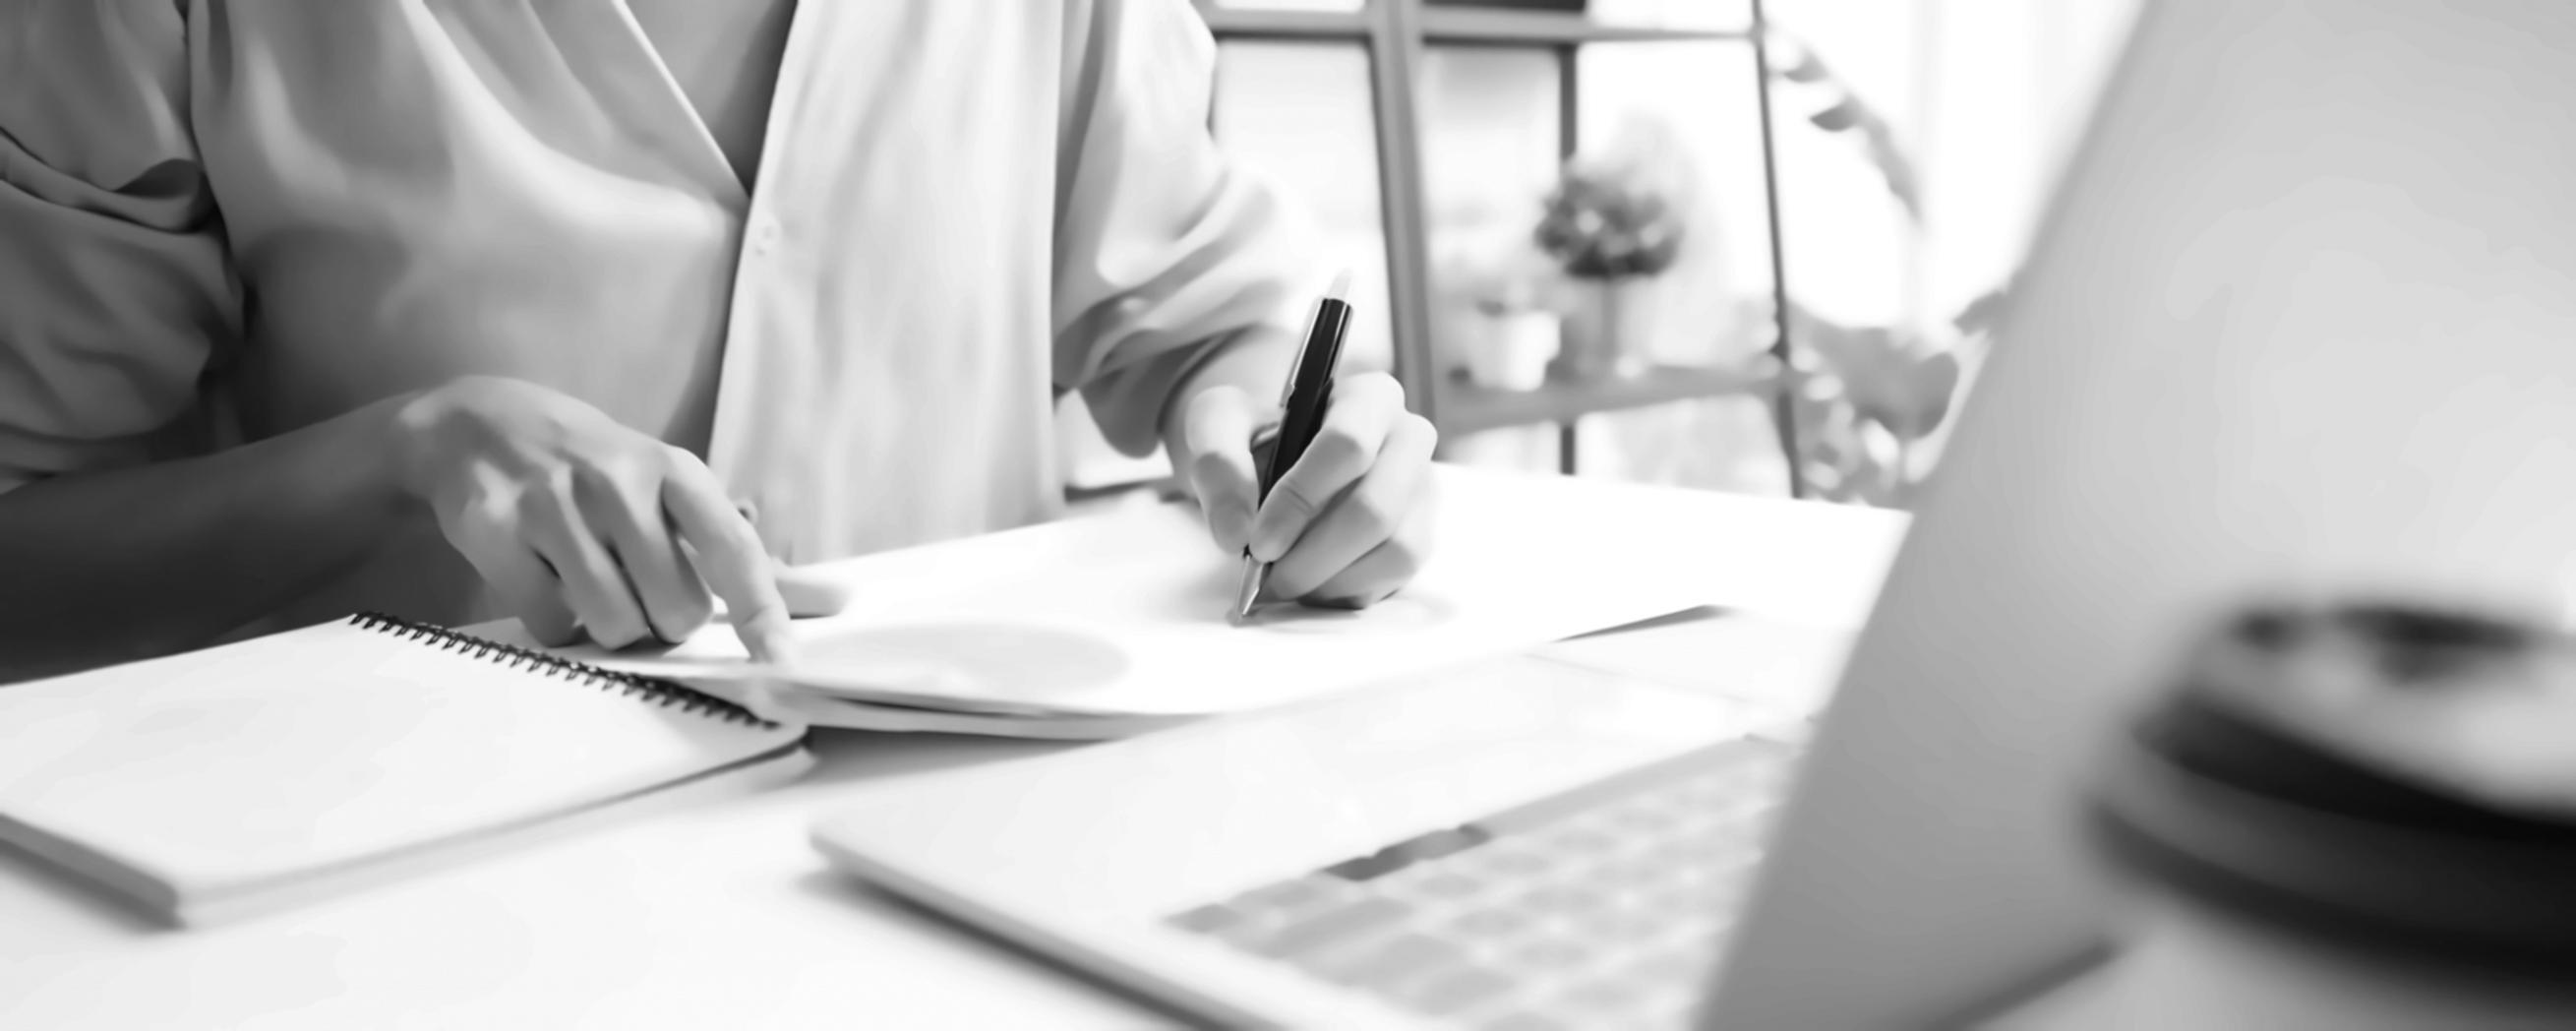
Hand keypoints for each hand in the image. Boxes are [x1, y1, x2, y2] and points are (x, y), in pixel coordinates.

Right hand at [389, 376, 841, 659]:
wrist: (477, 423)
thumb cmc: (596, 468)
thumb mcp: (669, 487)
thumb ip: (741, 551)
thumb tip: (834, 599)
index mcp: (675, 472)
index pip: (733, 548)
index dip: (760, 610)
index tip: (781, 660)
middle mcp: (618, 481)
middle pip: (673, 608)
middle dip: (664, 622)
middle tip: (641, 590)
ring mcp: (554, 503)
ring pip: (612, 623)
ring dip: (609, 627)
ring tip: (592, 583)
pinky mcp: (495, 529)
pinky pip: (548, 622)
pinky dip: (554, 620)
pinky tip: (545, 576)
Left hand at [1182, 372, 1436, 607]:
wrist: (1278, 461)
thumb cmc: (1256, 436)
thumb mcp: (1219, 424)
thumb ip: (1217, 461)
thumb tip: (1236, 532)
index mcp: (1370, 396)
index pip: (1348, 445)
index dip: (1301, 499)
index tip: (1259, 541)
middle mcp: (1410, 439)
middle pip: (1376, 508)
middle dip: (1314, 554)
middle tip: (1270, 575)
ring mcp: (1422, 491)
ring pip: (1395, 549)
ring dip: (1331, 578)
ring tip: (1287, 580)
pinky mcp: (1421, 535)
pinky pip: (1396, 576)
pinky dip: (1348, 590)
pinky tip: (1313, 582)